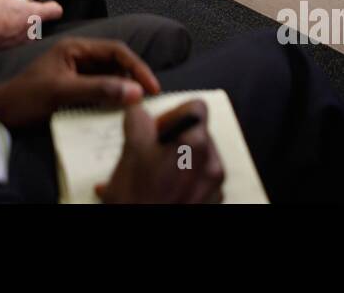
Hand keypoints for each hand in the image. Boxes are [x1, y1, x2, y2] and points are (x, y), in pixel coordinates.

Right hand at [0, 0, 61, 53]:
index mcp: (34, 14)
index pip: (54, 11)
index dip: (52, 7)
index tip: (50, 5)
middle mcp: (30, 31)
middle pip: (36, 23)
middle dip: (27, 16)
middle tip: (17, 8)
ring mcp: (18, 42)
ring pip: (22, 32)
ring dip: (14, 25)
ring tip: (0, 16)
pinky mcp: (5, 48)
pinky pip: (8, 38)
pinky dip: (2, 33)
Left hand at [0, 36, 158, 127]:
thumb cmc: (25, 98)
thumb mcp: (63, 93)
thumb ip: (99, 90)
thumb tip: (136, 92)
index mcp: (75, 47)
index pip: (116, 51)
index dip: (138, 67)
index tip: (153, 87)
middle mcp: (78, 55)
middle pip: (116, 63)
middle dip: (133, 79)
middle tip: (149, 101)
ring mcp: (76, 71)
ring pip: (110, 77)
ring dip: (123, 90)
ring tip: (136, 108)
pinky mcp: (74, 87)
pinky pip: (100, 90)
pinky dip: (111, 99)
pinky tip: (117, 111)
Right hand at [96, 100, 224, 203]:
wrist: (145, 238)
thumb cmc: (138, 200)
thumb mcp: (129, 151)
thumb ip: (138, 120)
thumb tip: (138, 106)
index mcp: (194, 143)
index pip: (196, 107)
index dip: (174, 113)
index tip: (158, 128)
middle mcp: (211, 163)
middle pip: (198, 133)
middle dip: (175, 139)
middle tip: (151, 153)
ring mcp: (214, 186)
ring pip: (200, 158)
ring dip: (180, 161)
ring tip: (155, 176)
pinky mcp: (212, 203)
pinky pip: (202, 181)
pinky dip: (186, 182)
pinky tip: (164, 192)